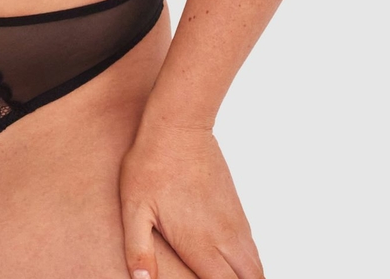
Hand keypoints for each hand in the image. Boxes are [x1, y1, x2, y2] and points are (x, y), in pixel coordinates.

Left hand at [119, 122, 263, 278]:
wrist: (178, 125)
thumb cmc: (151, 165)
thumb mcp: (134, 208)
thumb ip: (139, 250)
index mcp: (201, 244)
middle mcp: (225, 237)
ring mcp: (234, 221)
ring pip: (256, 265)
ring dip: (249, 278)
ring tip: (232, 278)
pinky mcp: (236, 207)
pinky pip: (252, 246)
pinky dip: (249, 263)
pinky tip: (235, 266)